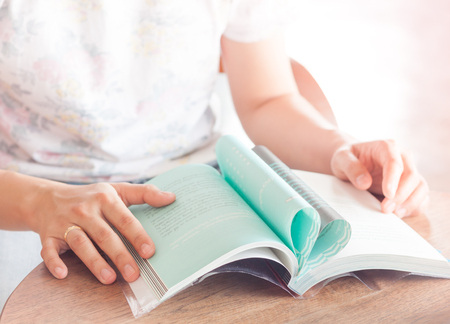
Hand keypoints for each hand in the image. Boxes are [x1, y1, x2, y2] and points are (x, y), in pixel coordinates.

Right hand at [34, 182, 174, 283]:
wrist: (48, 198)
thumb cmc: (91, 196)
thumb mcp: (117, 190)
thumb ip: (144, 193)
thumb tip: (172, 198)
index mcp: (104, 198)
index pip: (124, 219)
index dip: (137, 235)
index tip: (150, 252)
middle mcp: (85, 210)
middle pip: (104, 235)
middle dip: (120, 255)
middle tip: (134, 274)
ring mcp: (65, 222)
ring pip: (80, 243)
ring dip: (94, 262)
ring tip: (110, 278)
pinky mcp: (48, 235)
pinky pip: (48, 250)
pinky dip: (54, 262)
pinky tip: (64, 273)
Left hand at [331, 140, 428, 217]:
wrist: (352, 161)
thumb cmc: (348, 157)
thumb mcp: (341, 158)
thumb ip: (351, 167)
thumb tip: (364, 183)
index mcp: (385, 147)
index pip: (395, 162)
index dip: (393, 179)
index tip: (388, 194)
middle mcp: (402, 157)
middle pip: (412, 176)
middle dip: (401, 195)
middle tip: (386, 209)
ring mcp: (408, 171)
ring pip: (421, 187)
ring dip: (411, 203)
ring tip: (395, 214)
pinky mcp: (410, 185)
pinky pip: (422, 197)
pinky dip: (416, 207)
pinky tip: (401, 214)